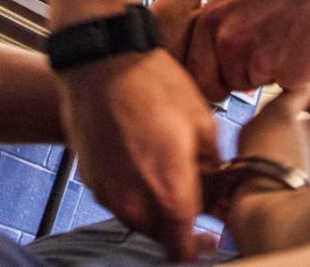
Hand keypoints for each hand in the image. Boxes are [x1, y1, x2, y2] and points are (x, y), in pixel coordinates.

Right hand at [59, 51, 218, 261]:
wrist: (101, 61)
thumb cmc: (153, 85)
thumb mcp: (202, 122)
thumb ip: (213, 167)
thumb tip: (220, 187)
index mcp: (168, 191)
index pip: (182, 251)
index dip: (198, 249)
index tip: (208, 238)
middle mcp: (133, 201)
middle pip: (160, 236)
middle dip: (178, 224)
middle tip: (193, 197)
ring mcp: (106, 191)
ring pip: (136, 218)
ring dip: (153, 207)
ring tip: (166, 172)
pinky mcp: (89, 178)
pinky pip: (117, 198)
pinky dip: (131, 190)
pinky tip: (141, 159)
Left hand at [188, 0, 309, 99]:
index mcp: (213, 17)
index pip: (198, 67)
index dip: (217, 72)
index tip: (230, 71)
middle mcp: (229, 40)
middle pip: (228, 81)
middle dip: (246, 74)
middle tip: (270, 51)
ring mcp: (257, 59)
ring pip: (259, 84)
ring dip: (274, 71)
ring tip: (293, 38)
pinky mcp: (288, 73)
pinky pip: (289, 85)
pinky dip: (300, 72)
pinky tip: (309, 44)